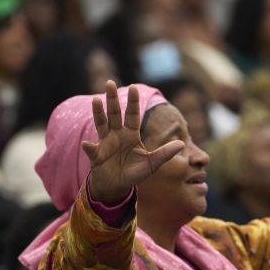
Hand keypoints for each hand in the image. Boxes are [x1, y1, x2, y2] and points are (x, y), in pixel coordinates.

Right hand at [82, 81, 183, 204]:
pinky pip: (92, 150)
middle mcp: (117, 135)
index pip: (132, 115)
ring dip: (98, 113)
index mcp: (131, 135)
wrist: (118, 186)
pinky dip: (89, 147)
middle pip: (115, 114)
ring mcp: (105, 143)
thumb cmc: (135, 173)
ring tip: (96, 100)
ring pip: (101, 124)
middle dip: (112, 99)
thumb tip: (181, 144)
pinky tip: (87, 145)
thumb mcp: (152, 164)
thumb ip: (164, 154)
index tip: (134, 86)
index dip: (133, 102)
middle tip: (110, 82)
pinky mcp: (97, 155)